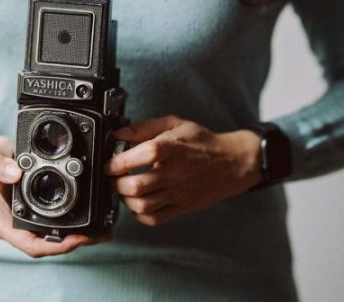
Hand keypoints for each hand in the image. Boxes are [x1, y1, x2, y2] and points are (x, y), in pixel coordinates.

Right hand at [0, 136, 110, 257]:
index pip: (30, 245)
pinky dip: (71, 226)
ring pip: (51, 239)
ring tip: (101, 230)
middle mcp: (11, 227)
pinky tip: (90, 221)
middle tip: (99, 235)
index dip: (56, 247)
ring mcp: (22, 223)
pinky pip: (53, 226)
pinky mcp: (32, 215)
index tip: (78, 239)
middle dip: (73, 243)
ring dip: (76, 237)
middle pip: (45, 246)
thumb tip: (15, 174)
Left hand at [105, 116, 261, 225]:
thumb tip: (117, 134)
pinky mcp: (182, 207)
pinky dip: (140, 214)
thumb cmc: (201, 142)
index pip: (143, 154)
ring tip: (123, 189)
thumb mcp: (174, 124)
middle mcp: (176, 172)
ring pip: (143, 205)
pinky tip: (138, 202)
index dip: (120, 160)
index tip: (110, 162)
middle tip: (112, 177)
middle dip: (116, 183)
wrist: (232, 162)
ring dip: (125, 199)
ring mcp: (179, 193)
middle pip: (137, 185)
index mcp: (173, 148)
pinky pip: (155, 219)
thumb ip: (143, 127)